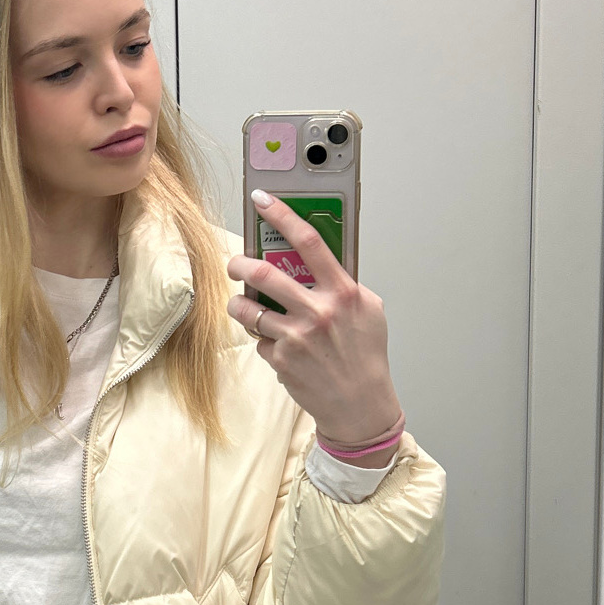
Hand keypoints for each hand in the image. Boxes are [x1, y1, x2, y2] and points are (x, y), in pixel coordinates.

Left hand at [226, 191, 401, 463]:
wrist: (360, 405)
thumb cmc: (365, 355)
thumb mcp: (368, 311)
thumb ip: (344, 283)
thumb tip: (318, 258)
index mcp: (343, 292)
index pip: (309, 241)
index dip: (281, 214)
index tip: (261, 199)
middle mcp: (318, 312)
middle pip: (263, 273)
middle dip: (239, 263)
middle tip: (235, 263)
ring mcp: (296, 337)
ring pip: (248, 308)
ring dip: (239, 304)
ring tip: (243, 305)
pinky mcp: (280, 359)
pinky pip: (258, 338)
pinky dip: (263, 338)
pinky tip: (277, 344)